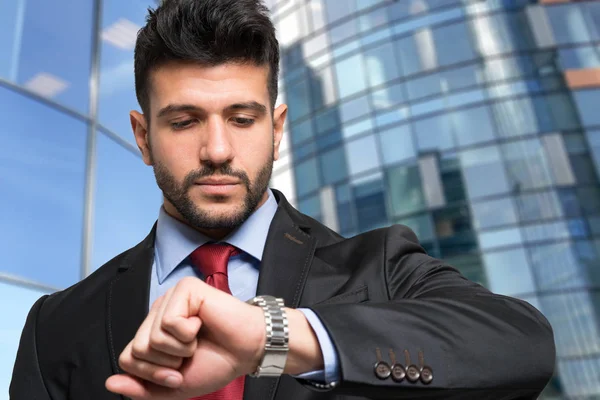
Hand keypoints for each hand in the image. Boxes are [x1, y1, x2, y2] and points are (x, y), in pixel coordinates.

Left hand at [105, 277, 264, 398]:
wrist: (248, 351)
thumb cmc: (217, 362)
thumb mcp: (173, 387)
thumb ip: (141, 388)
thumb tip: (110, 383)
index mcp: (153, 331)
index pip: (127, 358)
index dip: (152, 375)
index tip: (178, 375)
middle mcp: (158, 312)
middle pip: (136, 349)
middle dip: (165, 365)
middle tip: (189, 356)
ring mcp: (171, 298)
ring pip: (151, 337)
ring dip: (180, 349)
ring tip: (197, 340)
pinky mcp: (185, 289)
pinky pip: (170, 322)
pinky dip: (188, 334)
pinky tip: (202, 325)